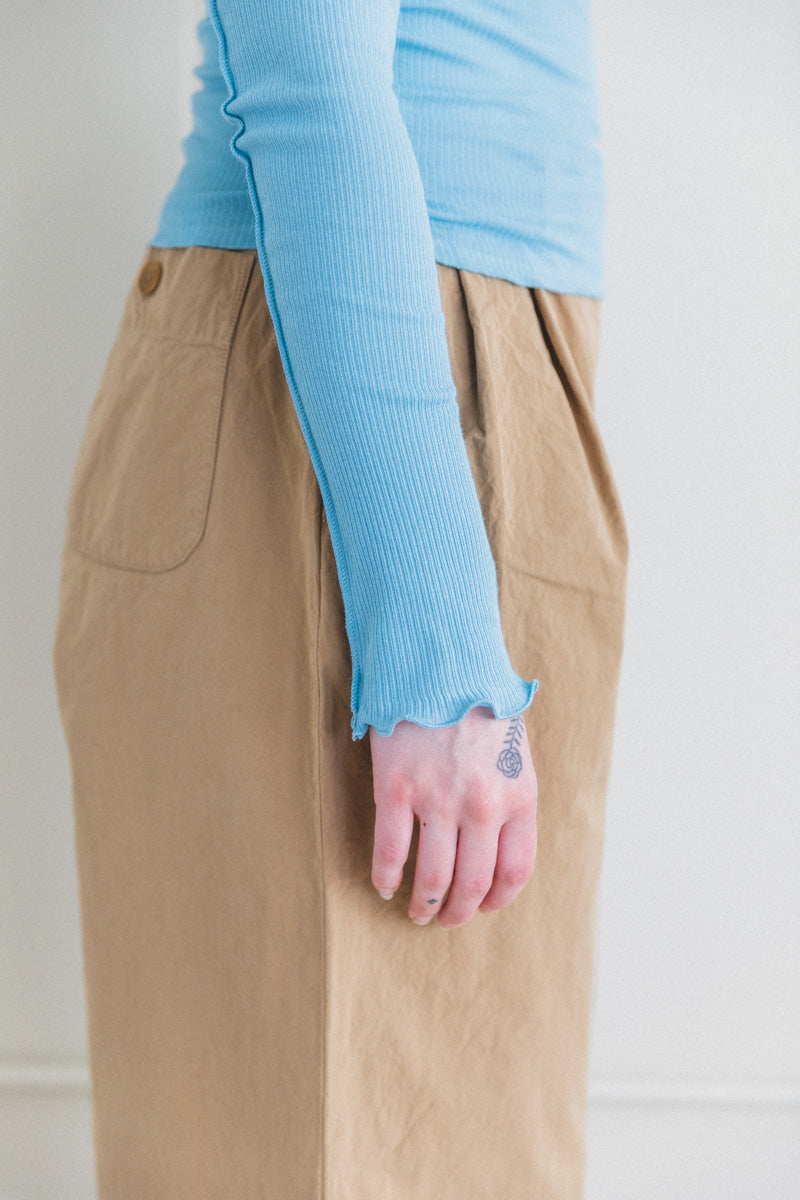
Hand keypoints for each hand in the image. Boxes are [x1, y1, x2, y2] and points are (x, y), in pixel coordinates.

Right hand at [368, 705, 537, 928]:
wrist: (439, 660)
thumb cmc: (478, 702)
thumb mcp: (516, 750)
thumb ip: (512, 797)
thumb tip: (499, 845)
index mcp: (519, 796)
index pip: (514, 871)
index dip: (497, 900)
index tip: (482, 906)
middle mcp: (482, 805)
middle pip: (473, 883)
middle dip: (459, 912)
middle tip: (446, 920)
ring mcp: (438, 798)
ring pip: (433, 877)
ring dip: (425, 906)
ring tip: (418, 913)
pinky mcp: (396, 787)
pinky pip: (390, 851)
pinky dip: (386, 877)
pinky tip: (385, 885)